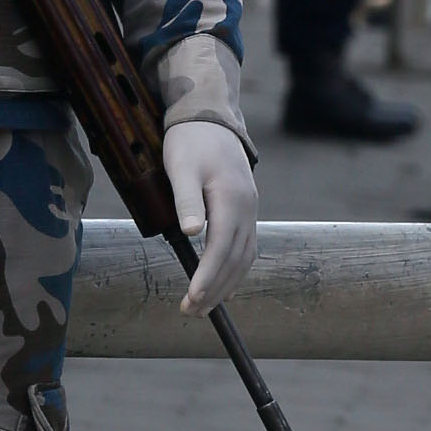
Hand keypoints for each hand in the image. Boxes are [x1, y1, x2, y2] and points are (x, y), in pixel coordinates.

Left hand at [162, 121, 257, 315]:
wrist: (210, 118)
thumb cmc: (191, 142)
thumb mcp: (181, 167)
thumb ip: (186, 200)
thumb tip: (191, 233)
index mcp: (231, 199)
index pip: (221, 249)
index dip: (207, 277)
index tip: (192, 298)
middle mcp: (246, 208)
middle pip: (235, 260)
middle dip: (214, 290)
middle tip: (191, 312)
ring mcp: (249, 210)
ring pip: (244, 258)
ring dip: (225, 285)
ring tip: (203, 306)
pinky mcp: (245, 209)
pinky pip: (246, 247)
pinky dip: (235, 270)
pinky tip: (223, 284)